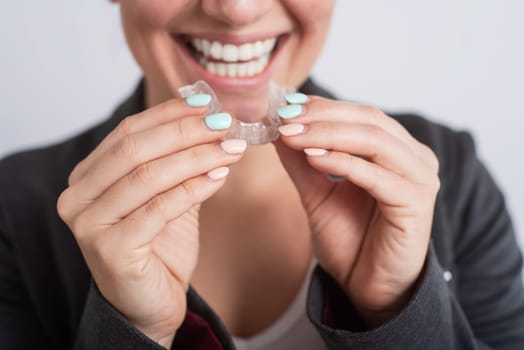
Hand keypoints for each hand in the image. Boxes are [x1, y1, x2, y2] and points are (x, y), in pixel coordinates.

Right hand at [57, 99, 244, 345]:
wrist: (151, 303)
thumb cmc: (159, 247)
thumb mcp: (167, 196)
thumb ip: (179, 163)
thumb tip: (211, 121)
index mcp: (87, 177)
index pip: (128, 132)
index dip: (169, 114)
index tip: (208, 103)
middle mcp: (78, 197)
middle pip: (135, 149)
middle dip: (186, 132)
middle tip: (225, 124)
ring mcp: (89, 224)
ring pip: (149, 176)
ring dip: (197, 157)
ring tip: (231, 148)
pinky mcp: (110, 249)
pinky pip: (160, 208)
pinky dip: (194, 188)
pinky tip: (220, 177)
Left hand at [275, 96, 439, 325]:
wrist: (368, 288)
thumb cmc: (350, 240)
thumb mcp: (318, 193)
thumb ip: (302, 161)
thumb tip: (279, 128)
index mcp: (396, 150)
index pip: (361, 114)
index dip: (323, 106)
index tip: (285, 106)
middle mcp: (414, 158)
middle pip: (369, 120)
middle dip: (322, 116)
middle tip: (285, 117)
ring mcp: (420, 180)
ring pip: (374, 141)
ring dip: (328, 135)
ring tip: (292, 135)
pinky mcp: (417, 204)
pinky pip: (377, 175)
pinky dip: (343, 163)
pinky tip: (313, 159)